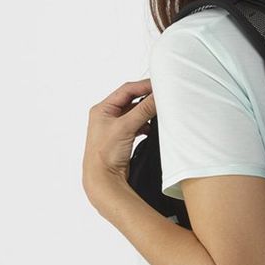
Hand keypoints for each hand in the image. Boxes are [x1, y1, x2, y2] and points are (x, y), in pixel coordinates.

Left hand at [83, 78, 155, 203]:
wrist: (103, 179)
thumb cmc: (104, 155)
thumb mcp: (125, 127)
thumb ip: (143, 110)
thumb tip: (157, 97)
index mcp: (102, 109)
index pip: (127, 90)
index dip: (144, 86)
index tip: (160, 85)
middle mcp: (107, 116)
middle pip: (131, 99)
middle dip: (147, 98)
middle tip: (162, 96)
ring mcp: (114, 127)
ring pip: (135, 112)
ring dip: (147, 112)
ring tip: (159, 111)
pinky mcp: (122, 137)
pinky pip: (137, 124)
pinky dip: (146, 124)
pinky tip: (152, 127)